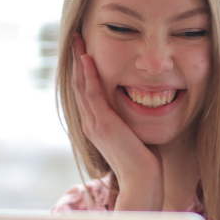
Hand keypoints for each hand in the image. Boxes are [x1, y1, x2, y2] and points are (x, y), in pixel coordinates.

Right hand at [72, 33, 162, 209]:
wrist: (141, 180)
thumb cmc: (143, 162)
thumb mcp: (133, 136)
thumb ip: (129, 123)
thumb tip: (138, 112)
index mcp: (96, 126)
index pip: (85, 93)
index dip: (83, 71)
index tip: (84, 52)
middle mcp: (90, 123)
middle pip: (78, 85)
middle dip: (77, 61)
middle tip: (76, 39)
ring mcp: (94, 123)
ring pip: (81, 85)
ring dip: (79, 61)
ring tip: (78, 40)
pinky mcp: (103, 123)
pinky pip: (92, 93)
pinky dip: (89, 74)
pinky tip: (88, 58)